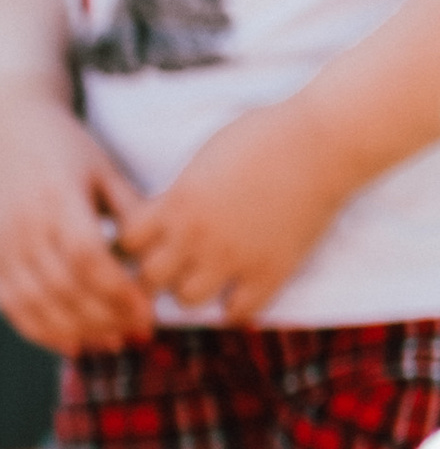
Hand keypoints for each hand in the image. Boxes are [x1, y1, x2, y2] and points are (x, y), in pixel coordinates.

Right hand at [0, 90, 155, 352]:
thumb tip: (165, 252)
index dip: (117, 290)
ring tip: (113, 342)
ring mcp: (2, 245)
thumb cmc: (66, 148)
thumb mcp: (104, 169)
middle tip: (140, 332)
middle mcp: (24, 226)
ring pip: (37, 304)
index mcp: (57, 198)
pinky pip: (13, 307)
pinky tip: (73, 344)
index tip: (149, 310)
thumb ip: (131, 209)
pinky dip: (42, 332)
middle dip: (105, 317)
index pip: (85, 257)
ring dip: (77, 331)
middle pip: (63, 287)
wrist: (6, 127)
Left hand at [114, 104, 359, 320]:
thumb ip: (179, 193)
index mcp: (177, 203)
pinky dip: (234, 306)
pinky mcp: (270, 273)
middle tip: (172, 264)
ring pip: (186, 300)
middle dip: (155, 272)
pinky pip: (237, 313)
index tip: (147, 238)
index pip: (126, 242)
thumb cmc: (264, 135)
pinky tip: (239, 289)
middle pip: (149, 278)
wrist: (322, 142)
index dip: (133, 243)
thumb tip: (160, 214)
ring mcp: (233, 258)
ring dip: (190, 290)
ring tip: (205, 276)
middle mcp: (197, 236)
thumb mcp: (204, 157)